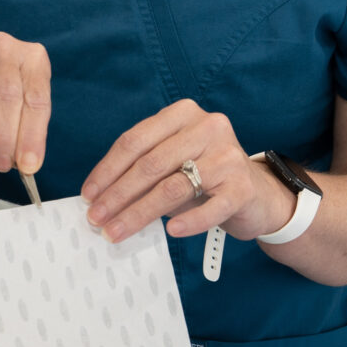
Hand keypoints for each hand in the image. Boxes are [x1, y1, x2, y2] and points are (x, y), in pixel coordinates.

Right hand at [0, 32, 51, 174]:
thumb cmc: (17, 94)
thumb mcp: (33, 105)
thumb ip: (32, 131)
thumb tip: (28, 164)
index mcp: (32, 56)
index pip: (35, 96)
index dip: (32, 134)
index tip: (29, 164)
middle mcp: (2, 50)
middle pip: (4, 96)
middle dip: (5, 139)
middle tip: (4, 166)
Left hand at [80, 99, 294, 243]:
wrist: (257, 194)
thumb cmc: (204, 176)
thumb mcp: (174, 161)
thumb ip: (143, 169)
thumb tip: (100, 197)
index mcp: (182, 114)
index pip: (135, 141)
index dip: (108, 169)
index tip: (88, 194)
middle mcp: (206, 126)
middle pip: (150, 164)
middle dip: (118, 194)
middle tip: (96, 218)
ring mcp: (227, 154)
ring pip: (173, 186)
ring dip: (139, 213)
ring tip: (116, 231)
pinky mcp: (242, 185)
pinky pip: (208, 207)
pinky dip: (187, 221)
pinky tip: (170, 232)